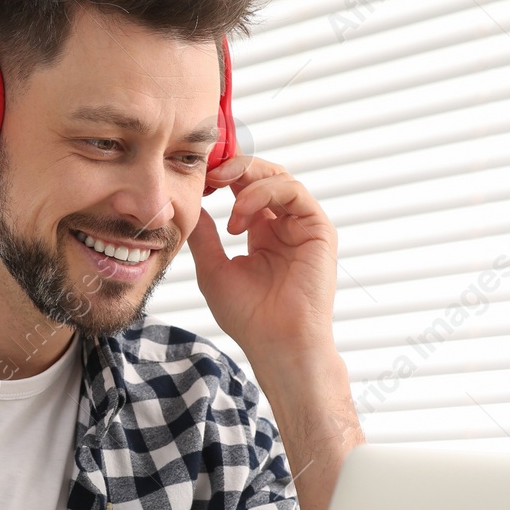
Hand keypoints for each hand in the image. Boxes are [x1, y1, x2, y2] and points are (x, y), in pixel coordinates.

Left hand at [186, 153, 338, 358]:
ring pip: (279, 177)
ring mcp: (302, 226)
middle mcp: (283, 224)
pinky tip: (240, 216)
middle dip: (234, 167)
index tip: (197, 175)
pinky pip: (294, 192)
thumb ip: (203, 236)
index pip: (244, 188)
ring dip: (246, 180)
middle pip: (263, 175)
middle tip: (208, 172)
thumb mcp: (213, 269)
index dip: (222, 175)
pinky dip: (264, 193)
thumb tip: (190, 206)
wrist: (276, 342)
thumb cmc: (248, 316)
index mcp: (260, 232)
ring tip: (224, 200)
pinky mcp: (319, 229)